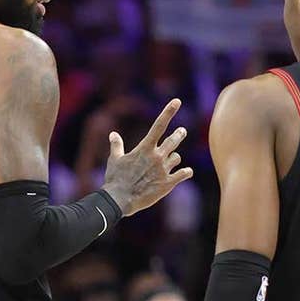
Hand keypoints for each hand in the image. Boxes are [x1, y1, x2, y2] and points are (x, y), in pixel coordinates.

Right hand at [101, 98, 192, 215]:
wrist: (120, 199)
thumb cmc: (115, 179)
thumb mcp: (114, 160)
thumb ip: (116, 145)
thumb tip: (113, 134)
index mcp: (145, 148)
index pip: (159, 125)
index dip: (169, 111)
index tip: (177, 101)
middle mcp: (157, 156)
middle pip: (174, 140)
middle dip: (179, 134)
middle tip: (182, 132)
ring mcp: (164, 170)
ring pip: (176, 158)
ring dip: (174, 158)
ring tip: (172, 160)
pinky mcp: (168, 183)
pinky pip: (183, 174)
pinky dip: (185, 172)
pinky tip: (186, 172)